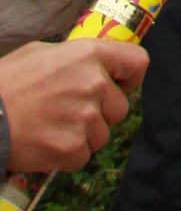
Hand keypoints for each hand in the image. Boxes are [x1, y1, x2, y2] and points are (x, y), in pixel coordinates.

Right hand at [0, 40, 145, 170]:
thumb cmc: (6, 83)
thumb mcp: (41, 53)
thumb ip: (76, 59)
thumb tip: (95, 66)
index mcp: (88, 55)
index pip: (138, 63)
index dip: (130, 77)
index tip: (120, 86)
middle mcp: (93, 84)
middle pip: (119, 108)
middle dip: (99, 113)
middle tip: (68, 113)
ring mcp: (84, 118)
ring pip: (101, 135)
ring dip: (82, 136)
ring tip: (51, 127)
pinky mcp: (71, 148)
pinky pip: (82, 156)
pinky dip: (66, 156)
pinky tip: (45, 143)